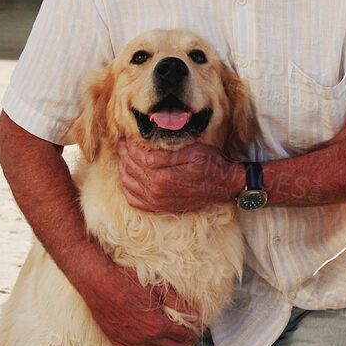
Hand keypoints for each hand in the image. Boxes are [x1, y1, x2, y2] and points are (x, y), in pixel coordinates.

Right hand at [71, 253, 201, 345]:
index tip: (198, 330)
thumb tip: (195, 317)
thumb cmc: (128, 280)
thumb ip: (178, 304)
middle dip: (185, 345)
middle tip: (192, 341)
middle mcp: (146, 338)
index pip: (182, 334)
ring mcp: (130, 342)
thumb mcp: (158, 288)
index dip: (193, 333)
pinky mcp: (116, 342)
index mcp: (158, 325)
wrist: (98, 282)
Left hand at [118, 139, 239, 212]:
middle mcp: (158, 191)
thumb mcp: (193, 151)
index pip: (137, 157)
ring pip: (128, 184)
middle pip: (130, 169)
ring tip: (124, 158)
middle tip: (122, 144)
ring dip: (123, 169)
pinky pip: (133, 200)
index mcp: (164, 176)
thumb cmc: (210, 165)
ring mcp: (157, 201)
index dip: (130, 146)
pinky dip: (127, 188)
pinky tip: (128, 177)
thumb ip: (167, 153)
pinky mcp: (159, 207)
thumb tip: (144, 148)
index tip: (127, 138)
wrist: (223, 186)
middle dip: (124, 155)